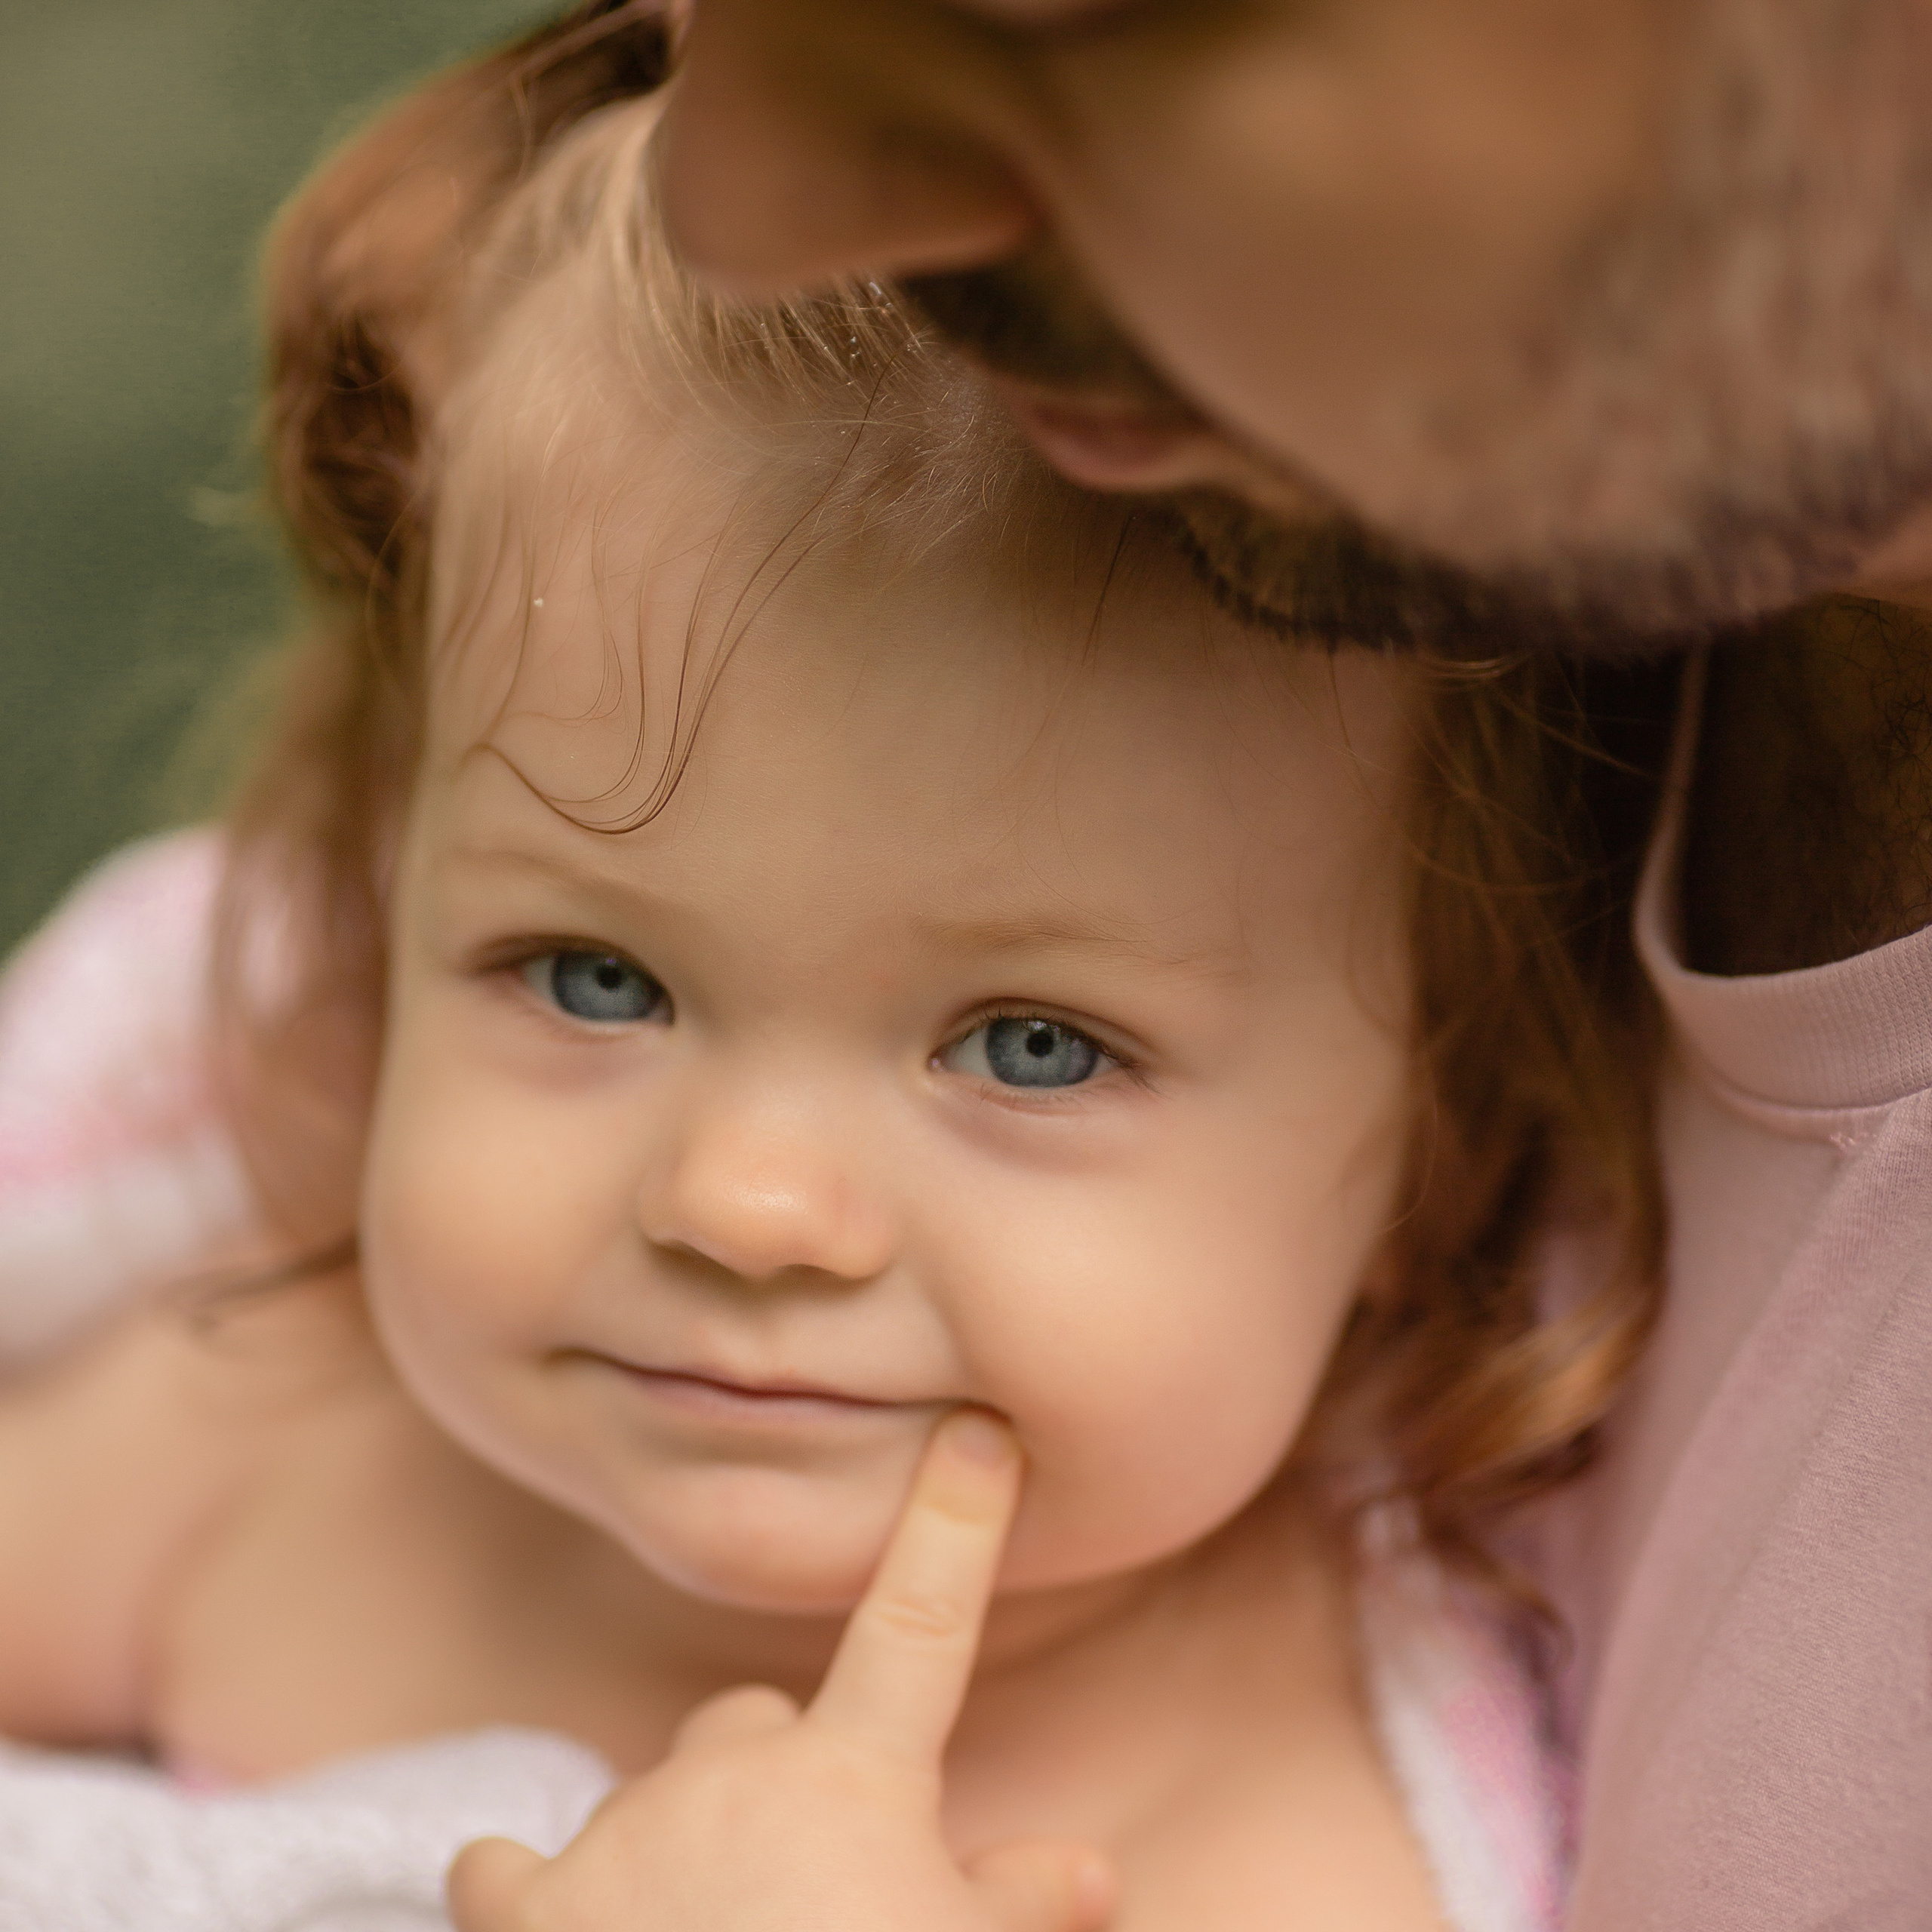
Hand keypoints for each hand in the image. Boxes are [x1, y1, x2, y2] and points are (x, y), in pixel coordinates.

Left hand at [447, 1409, 1115, 1931]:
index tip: (976, 1432)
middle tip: (810, 1886)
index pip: (923, 1623)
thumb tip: (1089, 1871)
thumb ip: (1018, 1908)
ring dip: (681, 1849)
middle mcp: (730, 1775)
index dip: (956, 1523)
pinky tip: (562, 1929)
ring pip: (656, 1797)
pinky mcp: (528, 1913)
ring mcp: (623, 1837)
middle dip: (781, 1778)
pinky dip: (533, 1891)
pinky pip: (508, 1864)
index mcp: (852, 1781)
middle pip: (755, 1722)